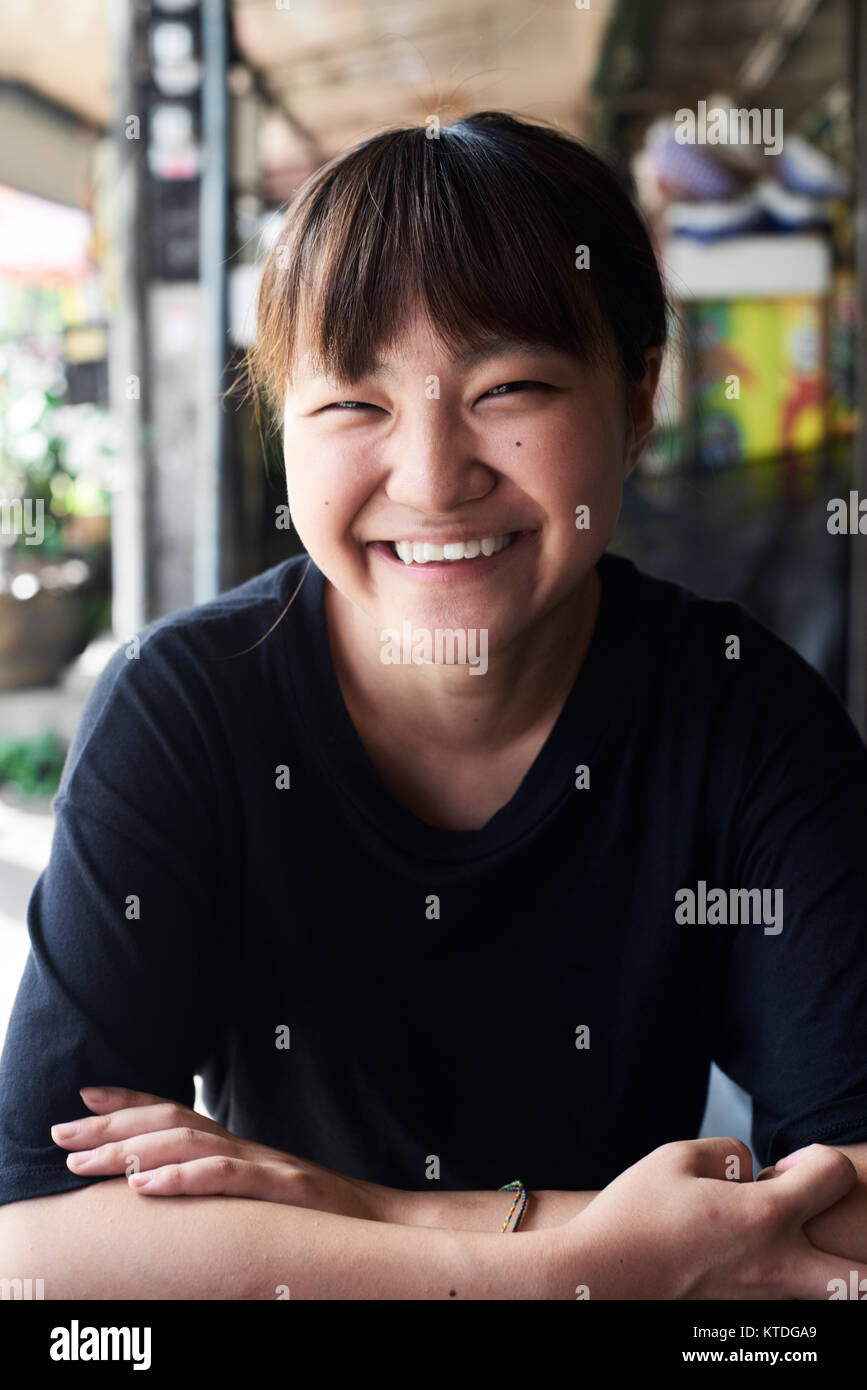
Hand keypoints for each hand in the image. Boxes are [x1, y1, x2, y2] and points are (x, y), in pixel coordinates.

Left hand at [50, 1086, 389, 1221]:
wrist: (381, 1224)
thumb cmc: (316, 1217)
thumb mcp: (259, 1197)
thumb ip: (221, 1183)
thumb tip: (167, 1185)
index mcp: (237, 1147)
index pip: (175, 1112)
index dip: (128, 1101)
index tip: (83, 1096)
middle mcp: (244, 1146)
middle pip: (169, 1123)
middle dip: (110, 1126)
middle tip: (61, 1133)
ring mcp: (263, 1163)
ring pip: (188, 1144)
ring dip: (130, 1150)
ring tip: (86, 1162)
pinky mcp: (282, 1187)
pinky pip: (225, 1177)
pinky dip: (181, 1178)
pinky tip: (145, 1185)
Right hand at [562, 1137, 864, 1299]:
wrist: (597, 1280)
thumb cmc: (632, 1215)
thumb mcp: (675, 1156)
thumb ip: (729, 1154)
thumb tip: (753, 1168)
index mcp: (763, 1216)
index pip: (836, 1175)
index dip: (820, 1159)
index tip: (789, 1165)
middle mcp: (776, 1268)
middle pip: (861, 1276)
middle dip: (855, 1246)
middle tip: (812, 1221)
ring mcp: (763, 1304)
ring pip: (824, 1296)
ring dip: (814, 1265)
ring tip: (772, 1244)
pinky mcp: (744, 1324)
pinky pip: (783, 1306)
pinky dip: (775, 1284)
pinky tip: (736, 1265)